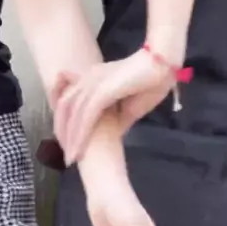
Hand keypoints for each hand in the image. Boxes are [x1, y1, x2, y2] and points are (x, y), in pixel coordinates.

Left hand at [52, 51, 173, 163]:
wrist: (163, 66)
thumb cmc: (150, 83)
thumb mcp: (130, 106)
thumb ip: (119, 117)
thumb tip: (114, 133)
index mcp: (93, 79)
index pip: (71, 101)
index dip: (67, 123)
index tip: (69, 142)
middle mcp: (89, 79)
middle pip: (65, 107)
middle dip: (63, 131)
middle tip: (66, 155)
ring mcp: (94, 83)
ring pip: (73, 113)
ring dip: (70, 138)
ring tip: (70, 159)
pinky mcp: (102, 90)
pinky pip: (86, 116)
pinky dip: (80, 135)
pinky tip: (78, 151)